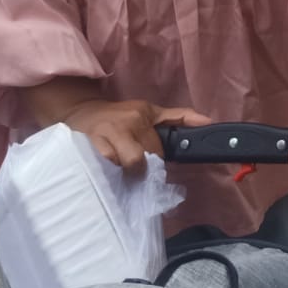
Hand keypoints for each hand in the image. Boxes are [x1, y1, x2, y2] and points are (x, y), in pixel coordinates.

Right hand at [61, 98, 211, 176]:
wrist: (80, 113)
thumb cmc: (120, 115)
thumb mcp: (150, 111)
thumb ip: (179, 117)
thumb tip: (208, 122)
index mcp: (141, 115)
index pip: (157, 150)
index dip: (155, 161)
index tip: (151, 165)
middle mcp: (123, 125)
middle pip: (140, 161)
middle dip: (139, 170)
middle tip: (133, 169)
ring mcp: (101, 139)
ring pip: (122, 168)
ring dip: (122, 174)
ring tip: (117, 170)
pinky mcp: (84, 151)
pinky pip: (102, 172)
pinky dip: (105, 175)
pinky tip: (103, 171)